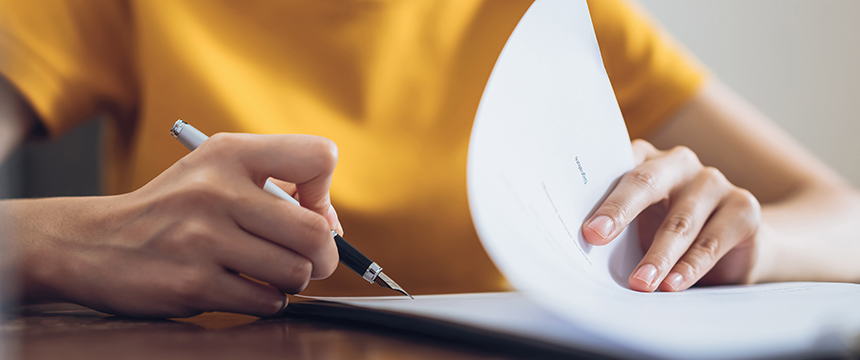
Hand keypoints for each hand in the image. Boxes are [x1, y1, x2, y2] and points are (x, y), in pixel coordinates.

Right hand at [4, 133, 341, 316]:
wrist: (93, 243)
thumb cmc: (174, 209)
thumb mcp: (217, 171)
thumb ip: (278, 185)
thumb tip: (333, 227)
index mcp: (230, 153)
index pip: (319, 157)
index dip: (325, 193)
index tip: (306, 210)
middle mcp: (217, 190)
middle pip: (316, 232)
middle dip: (324, 255)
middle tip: (309, 260)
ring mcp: (204, 238)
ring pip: (295, 272)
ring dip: (291, 281)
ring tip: (265, 272)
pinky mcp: (194, 282)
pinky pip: (266, 301)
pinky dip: (265, 301)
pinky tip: (241, 287)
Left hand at [581, 139, 760, 291]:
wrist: (732, 248)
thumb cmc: (666, 233)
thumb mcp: (638, 226)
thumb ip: (615, 227)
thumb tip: (583, 249)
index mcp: (645, 159)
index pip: (616, 169)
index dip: (598, 195)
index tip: (584, 227)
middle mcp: (679, 163)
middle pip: (646, 183)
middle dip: (619, 211)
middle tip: (596, 238)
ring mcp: (713, 182)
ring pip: (679, 220)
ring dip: (658, 255)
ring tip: (640, 283)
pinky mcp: (743, 206)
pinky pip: (711, 240)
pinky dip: (690, 266)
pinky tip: (673, 284)